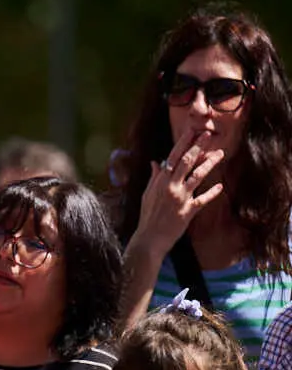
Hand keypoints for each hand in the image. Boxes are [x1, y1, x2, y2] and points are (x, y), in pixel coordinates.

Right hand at [132, 129, 224, 255]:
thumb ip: (154, 177)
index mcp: (160, 181)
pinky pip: (203, 200)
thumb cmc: (147, 216)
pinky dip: (212, 193)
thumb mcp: (148, 194)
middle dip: (198, 147)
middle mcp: (170, 186)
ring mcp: (180, 198)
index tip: (192, 131)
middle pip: (186, 162)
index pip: (173, 157)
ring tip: (220, 153)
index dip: (183, 143)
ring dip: (210, 164)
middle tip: (209, 135)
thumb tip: (156, 162)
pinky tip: (220, 187)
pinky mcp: (188, 211)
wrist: (149, 238)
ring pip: (197, 176)